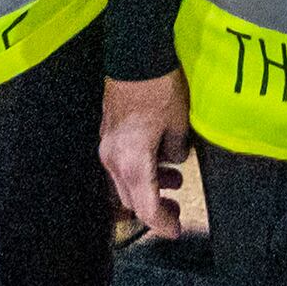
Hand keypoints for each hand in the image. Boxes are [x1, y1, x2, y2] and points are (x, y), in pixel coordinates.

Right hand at [100, 74, 194, 236]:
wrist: (136, 55)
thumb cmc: (160, 89)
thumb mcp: (179, 125)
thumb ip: (176, 151)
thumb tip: (174, 160)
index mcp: (132, 163)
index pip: (146, 208)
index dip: (162, 224)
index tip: (176, 230)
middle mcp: (113, 159)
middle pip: (131, 199)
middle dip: (154, 208)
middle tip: (177, 210)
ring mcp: (107, 145)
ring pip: (125, 181)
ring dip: (147, 187)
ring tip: (174, 182)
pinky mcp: (108, 132)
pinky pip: (122, 163)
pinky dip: (140, 169)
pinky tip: (160, 159)